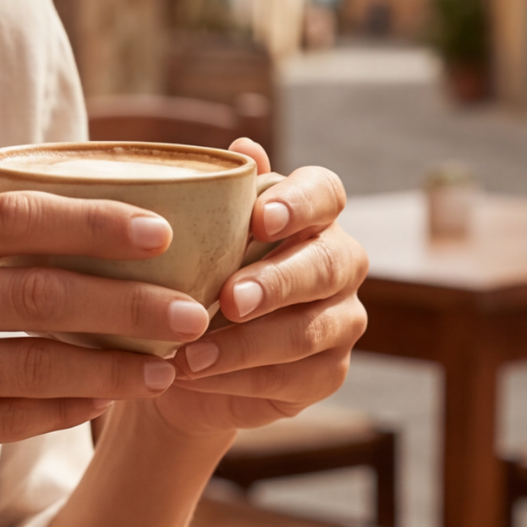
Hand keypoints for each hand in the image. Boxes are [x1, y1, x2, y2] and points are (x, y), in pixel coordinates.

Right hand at [0, 191, 208, 526]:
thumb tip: (60, 231)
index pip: (8, 216)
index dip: (93, 221)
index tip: (162, 230)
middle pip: (33, 290)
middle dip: (125, 300)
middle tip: (190, 308)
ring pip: (27, 363)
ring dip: (109, 365)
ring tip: (166, 365)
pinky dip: (59, 412)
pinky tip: (102, 407)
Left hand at [152, 140, 367, 436]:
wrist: (184, 355)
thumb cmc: (197, 275)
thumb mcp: (198, 235)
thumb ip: (223, 194)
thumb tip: (244, 147)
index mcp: (313, 214)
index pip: (325, 193)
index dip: (298, 204)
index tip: (259, 219)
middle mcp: (339, 262)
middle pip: (324, 266)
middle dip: (276, 282)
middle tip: (229, 298)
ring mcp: (342, 320)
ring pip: (307, 331)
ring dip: (246, 344)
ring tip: (191, 353)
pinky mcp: (328, 372)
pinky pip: (292, 378)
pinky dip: (240, 379)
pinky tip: (197, 375)